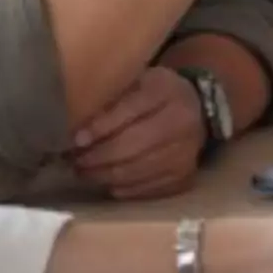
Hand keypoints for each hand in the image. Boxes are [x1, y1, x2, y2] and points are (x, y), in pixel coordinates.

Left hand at [71, 67, 205, 199]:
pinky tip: (108, 184)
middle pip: (131, 146)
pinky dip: (123, 189)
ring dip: (104, 176)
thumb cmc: (157, 94)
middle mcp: (180, 123)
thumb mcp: (137, 83)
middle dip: (97, 158)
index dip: (100, 128)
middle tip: (74, 162)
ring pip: (135, 171)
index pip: (128, 111)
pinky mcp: (184, 177)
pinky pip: (147, 189)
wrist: (198, 110)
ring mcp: (185, 153)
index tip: (76, 141)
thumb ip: (113, 101)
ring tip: (84, 174)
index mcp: (165, 92)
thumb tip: (79, 132)